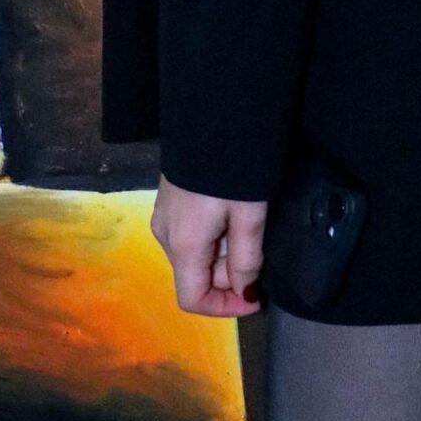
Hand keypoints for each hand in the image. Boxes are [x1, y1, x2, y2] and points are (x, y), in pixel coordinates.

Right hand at [152, 177, 266, 315]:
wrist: (210, 113)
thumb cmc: (235, 166)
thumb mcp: (250, 214)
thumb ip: (246, 259)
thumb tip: (244, 293)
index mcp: (182, 245)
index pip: (193, 300)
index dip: (226, 307)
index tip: (257, 295)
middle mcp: (164, 236)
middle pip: (196, 277)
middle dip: (230, 273)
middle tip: (258, 242)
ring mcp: (163, 217)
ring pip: (195, 256)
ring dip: (223, 252)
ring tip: (245, 219)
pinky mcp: (167, 201)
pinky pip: (190, 236)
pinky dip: (213, 236)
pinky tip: (231, 209)